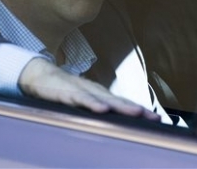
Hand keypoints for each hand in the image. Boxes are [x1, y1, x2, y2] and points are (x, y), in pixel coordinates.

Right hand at [18, 58, 160, 120]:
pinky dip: (92, 104)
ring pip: (104, 99)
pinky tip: (101, 110)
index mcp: (99, 94)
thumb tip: (113, 121)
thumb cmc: (63, 89)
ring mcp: (81, 90)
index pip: (122, 102)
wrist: (40, 75)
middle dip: (137, 109)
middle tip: (154, 117)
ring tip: (136, 113)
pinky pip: (81, 99)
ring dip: (121, 106)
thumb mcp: (83, 100)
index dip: (139, 110)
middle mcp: (94, 90)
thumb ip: (97, 108)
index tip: (156, 118)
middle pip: (119, 101)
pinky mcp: (66, 92)